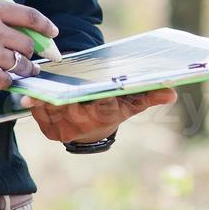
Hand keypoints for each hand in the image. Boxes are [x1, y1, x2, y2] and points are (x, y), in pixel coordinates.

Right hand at [0, 0, 58, 91]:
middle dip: (30, 54)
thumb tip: (20, 30)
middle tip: (27, 60)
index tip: (52, 34)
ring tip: (17, 73)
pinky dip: (6, 83)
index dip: (45, 26)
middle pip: (29, 44)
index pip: (30, 16)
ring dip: (22, 71)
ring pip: (21, 65)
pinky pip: (7, 81)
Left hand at [23, 88, 176, 143]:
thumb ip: (147, 96)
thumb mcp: (129, 104)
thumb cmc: (112, 110)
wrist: (92, 130)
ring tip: (44, 79)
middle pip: (68, 106)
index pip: (97, 108)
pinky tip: (37, 87)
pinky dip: (38, 99)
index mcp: (100, 119)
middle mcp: (80, 128)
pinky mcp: (46, 128)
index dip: (93, 98)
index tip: (89, 89)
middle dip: (62, 93)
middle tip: (57, 79)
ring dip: (46, 94)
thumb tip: (171, 92)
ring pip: (50, 108)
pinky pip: (38, 111)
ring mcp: (60, 130)